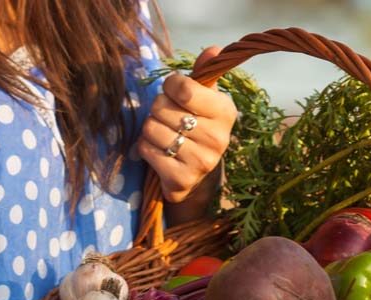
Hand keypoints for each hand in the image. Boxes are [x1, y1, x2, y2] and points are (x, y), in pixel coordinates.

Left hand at [136, 46, 236, 203]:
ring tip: (163, 134)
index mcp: (225, 112)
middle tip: (168, 118)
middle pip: (162, 108)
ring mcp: (201, 162)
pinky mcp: (182, 180)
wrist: (195, 174)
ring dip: (149, 129)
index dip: (169, 86)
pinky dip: (145, 148)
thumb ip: (203, 75)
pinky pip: (146, 150)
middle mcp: (217, 139)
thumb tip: (214, 49)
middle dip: (157, 109)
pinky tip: (158, 151)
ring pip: (151, 129)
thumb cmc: (196, 127)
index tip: (172, 92)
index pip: (184, 89)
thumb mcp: (203, 100)